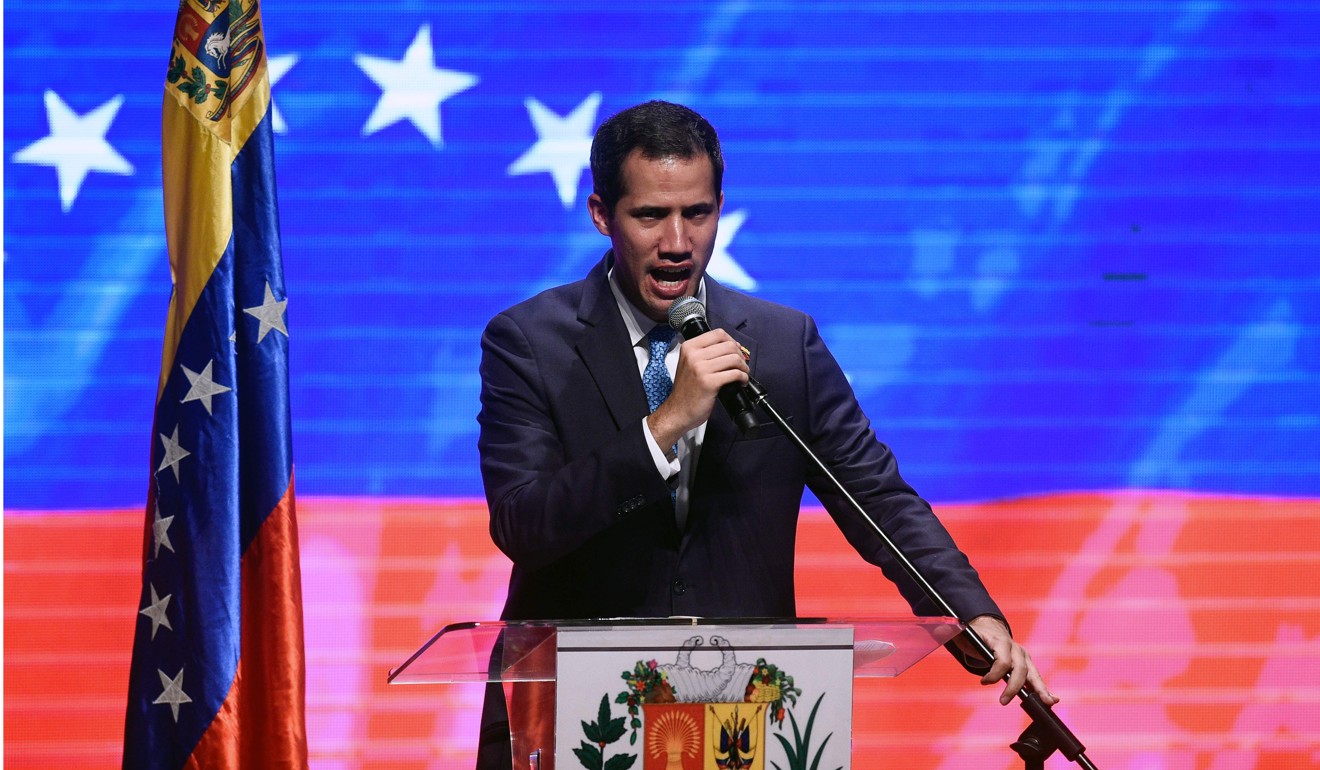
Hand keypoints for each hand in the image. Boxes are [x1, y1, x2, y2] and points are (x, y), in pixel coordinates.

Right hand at [646, 329, 748, 449]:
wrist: (678, 411)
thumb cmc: (686, 390)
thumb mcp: (689, 364)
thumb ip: (706, 353)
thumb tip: (732, 346)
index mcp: (689, 347)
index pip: (718, 333)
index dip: (732, 341)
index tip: (736, 351)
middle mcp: (693, 355)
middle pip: (728, 345)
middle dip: (740, 355)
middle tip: (742, 365)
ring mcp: (701, 369)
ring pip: (734, 358)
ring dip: (743, 367)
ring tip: (742, 374)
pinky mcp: (709, 383)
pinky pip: (735, 374)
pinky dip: (743, 377)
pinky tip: (741, 382)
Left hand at [958, 615, 1058, 706]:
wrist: (988, 627)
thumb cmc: (975, 634)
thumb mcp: (963, 633)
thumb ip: (952, 632)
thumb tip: (939, 629)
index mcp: (1000, 641)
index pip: (1002, 659)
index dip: (994, 673)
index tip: (983, 682)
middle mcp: (1015, 648)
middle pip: (1020, 669)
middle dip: (1014, 687)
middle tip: (1003, 701)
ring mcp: (1023, 656)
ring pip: (1033, 673)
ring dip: (1040, 688)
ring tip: (1047, 702)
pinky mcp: (1026, 663)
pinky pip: (1035, 677)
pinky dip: (1044, 688)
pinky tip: (1052, 700)